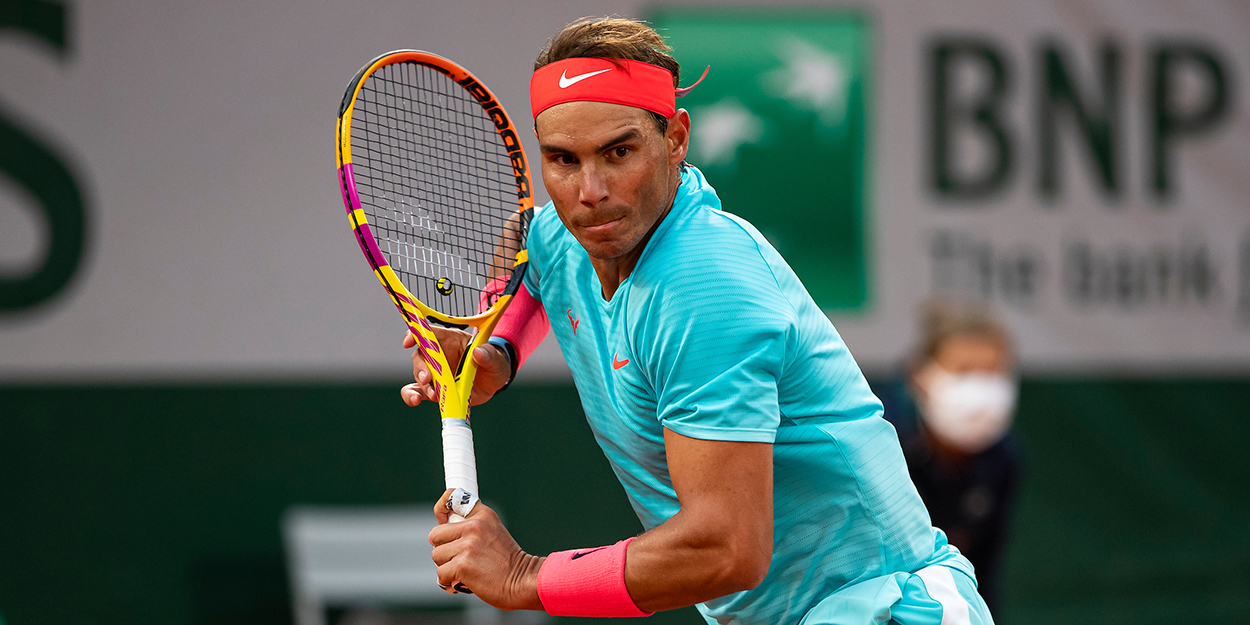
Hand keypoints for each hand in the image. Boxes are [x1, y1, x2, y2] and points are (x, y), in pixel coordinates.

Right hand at [400, 328, 512, 406]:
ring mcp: (435, 372)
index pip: (428, 332)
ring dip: (422, 385)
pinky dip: (412, 396)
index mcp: (451, 340)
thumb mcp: (495, 358)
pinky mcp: (434, 389)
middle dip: (421, 367)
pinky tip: (415, 400)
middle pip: (421, 356)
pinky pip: (417, 391)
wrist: (493, 382)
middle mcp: (439, 355)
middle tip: (428, 379)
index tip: (408, 342)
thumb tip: (479, 352)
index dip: (415, 333)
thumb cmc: (493, 363)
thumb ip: (489, 354)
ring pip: (418, 375)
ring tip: (434, 394)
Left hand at [429, 489, 544, 610]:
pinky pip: (441, 574)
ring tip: (465, 570)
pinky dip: (448, 582)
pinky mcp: (462, 565)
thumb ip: (473, 526)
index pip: (451, 497)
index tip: (443, 519)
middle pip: (435, 535)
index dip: (441, 509)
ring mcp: (468, 546)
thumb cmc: (508, 562)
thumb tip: (442, 532)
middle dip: (443, 549)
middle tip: (458, 557)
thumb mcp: (494, 531)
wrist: (523, 581)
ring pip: (437, 555)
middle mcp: (474, 526)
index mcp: (482, 515)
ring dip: (446, 567)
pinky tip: (462, 581)